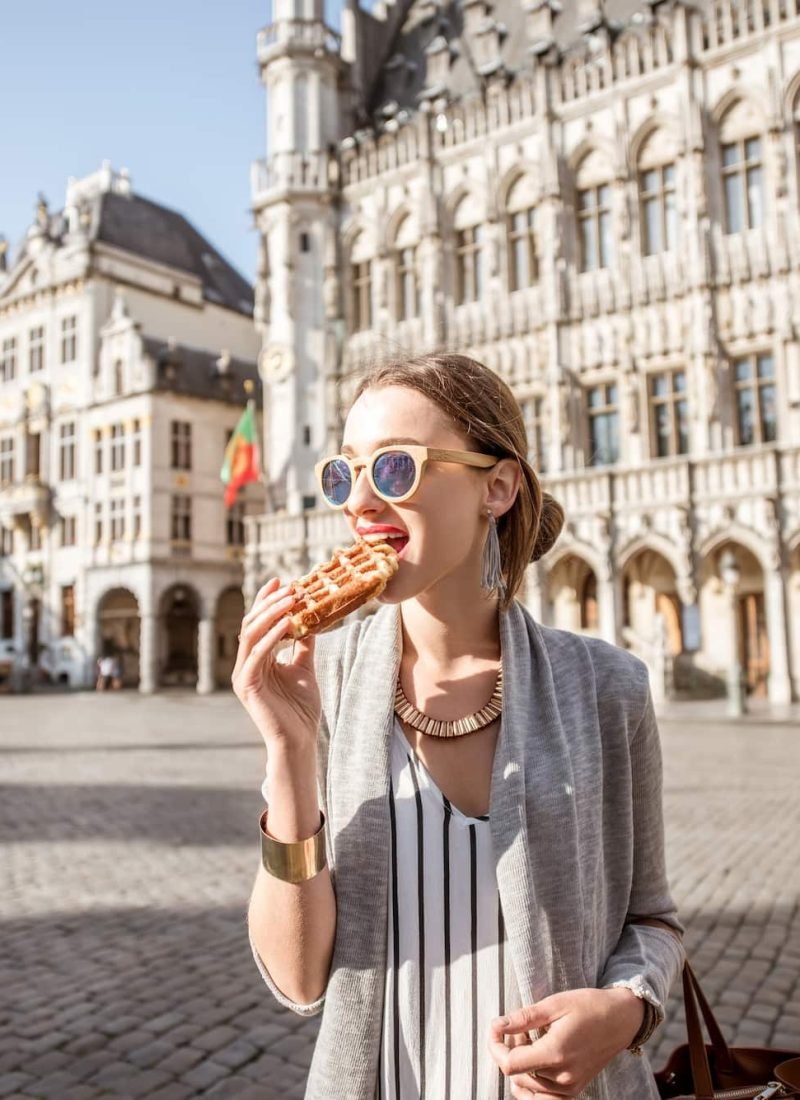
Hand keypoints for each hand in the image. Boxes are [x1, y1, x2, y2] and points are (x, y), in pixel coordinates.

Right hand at [232, 578, 320, 750]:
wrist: (299, 739)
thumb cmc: (301, 708)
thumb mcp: (304, 668)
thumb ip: (303, 644)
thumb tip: (311, 618)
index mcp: (256, 659)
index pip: (257, 622)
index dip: (266, 600)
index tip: (281, 581)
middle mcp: (245, 664)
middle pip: (250, 624)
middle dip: (269, 603)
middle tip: (289, 587)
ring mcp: (243, 675)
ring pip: (250, 634)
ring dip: (271, 614)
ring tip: (290, 600)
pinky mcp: (246, 686)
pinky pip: (257, 654)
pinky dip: (272, 637)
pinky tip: (288, 624)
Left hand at [487, 987, 644, 1097]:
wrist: (621, 1019)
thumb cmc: (589, 1006)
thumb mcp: (554, 1004)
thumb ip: (524, 1018)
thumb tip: (497, 1026)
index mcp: (556, 1053)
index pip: (510, 1064)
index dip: (495, 1046)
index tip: (495, 1028)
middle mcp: (562, 1077)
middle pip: (516, 1076)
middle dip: (508, 1050)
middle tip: (518, 1027)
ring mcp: (569, 1087)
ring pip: (527, 1088)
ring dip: (519, 1066)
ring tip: (529, 1040)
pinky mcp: (574, 1090)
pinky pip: (542, 1098)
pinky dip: (531, 1083)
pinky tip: (534, 1060)